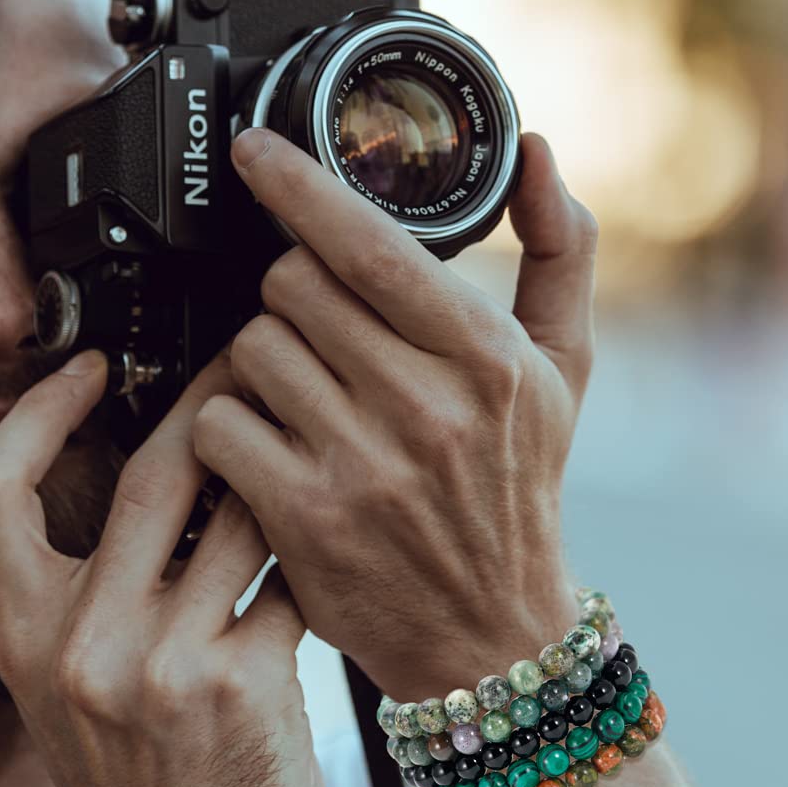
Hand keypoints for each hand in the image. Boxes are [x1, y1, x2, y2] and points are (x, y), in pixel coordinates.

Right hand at [0, 353, 321, 786]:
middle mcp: (83, 644)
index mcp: (24, 637)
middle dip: (209, 402)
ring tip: (306, 442)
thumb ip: (87, 595)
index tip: (88, 369)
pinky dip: (312, 555)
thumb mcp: (68, 694)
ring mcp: (161, 664)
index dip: (36, 414)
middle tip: (246, 363)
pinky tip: (334, 551)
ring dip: (280, 471)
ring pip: (237, 514)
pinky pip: (288, 579)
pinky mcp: (241, 686)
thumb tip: (156, 477)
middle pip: (148, 473)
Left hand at [192, 131, 597, 700]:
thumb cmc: (518, 490)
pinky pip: (221, 424)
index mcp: (488, 357)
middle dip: (292, 296)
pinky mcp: (304, 518)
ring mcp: (362, 466)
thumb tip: (538, 153)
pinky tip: (269, 445)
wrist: (491, 635)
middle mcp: (427, 408)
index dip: (298, 186)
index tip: (252, 151)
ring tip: (303, 397)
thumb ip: (560, 252)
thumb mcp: (566, 371)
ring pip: (251, 350)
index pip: (369, 246)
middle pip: (291, 287)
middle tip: (317, 333)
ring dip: (262, 361)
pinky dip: (230, 427)